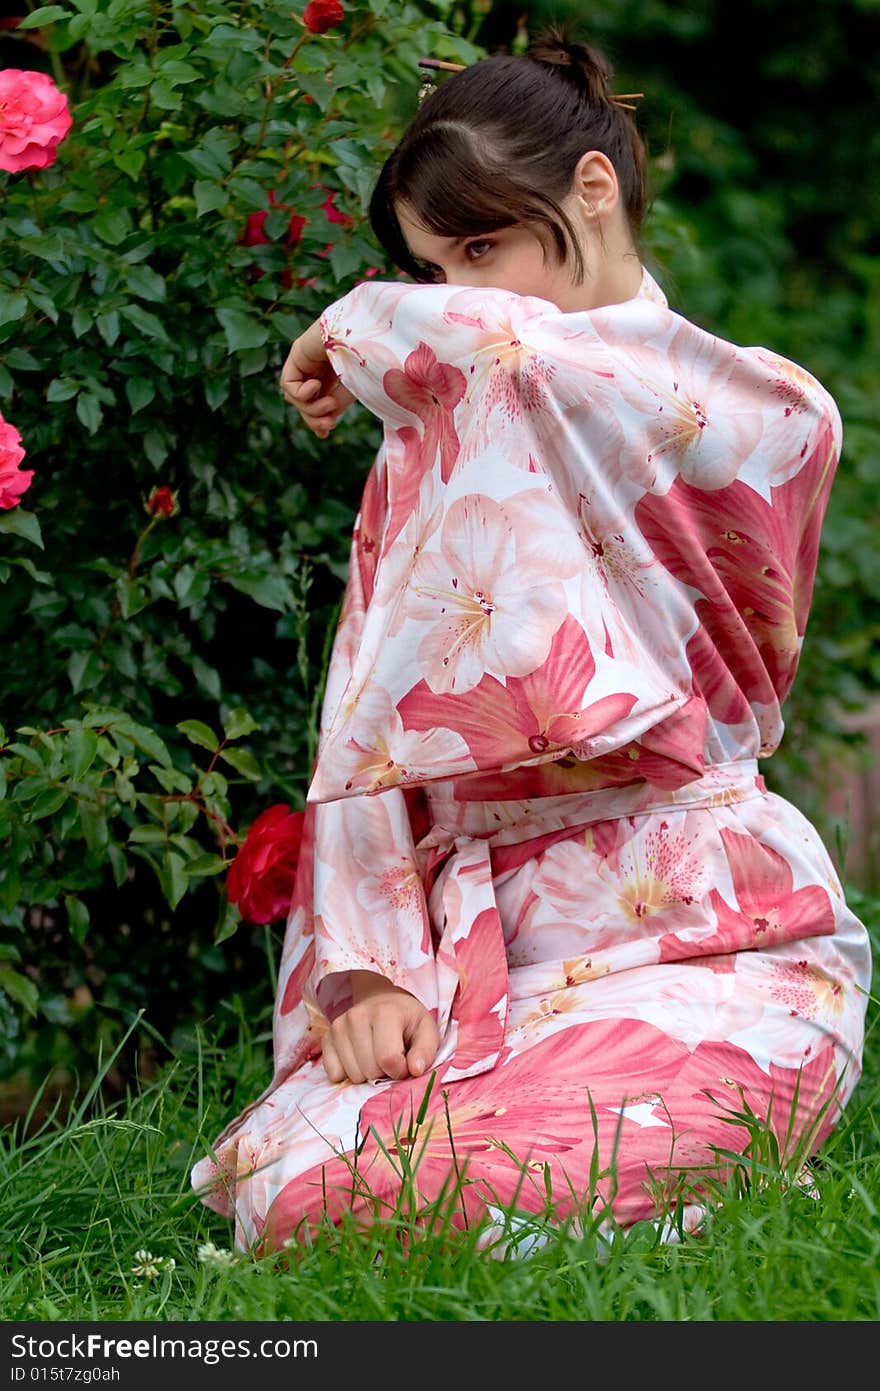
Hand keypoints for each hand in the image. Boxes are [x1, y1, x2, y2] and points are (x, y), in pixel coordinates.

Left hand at [279, 317, 355, 437]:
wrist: (367, 334)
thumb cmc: (367, 360)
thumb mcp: (352, 390)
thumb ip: (335, 407)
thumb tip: (321, 431)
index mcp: (333, 376)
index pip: (316, 403)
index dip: (316, 421)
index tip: (325, 433)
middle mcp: (318, 368)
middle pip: (304, 403)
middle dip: (314, 418)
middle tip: (330, 424)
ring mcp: (306, 361)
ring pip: (296, 398)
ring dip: (311, 408)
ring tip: (330, 404)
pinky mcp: (297, 354)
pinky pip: (288, 384)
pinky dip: (301, 393)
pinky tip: (316, 385)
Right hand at [321, 970, 439, 1083]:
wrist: (382, 1001)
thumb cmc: (407, 1020)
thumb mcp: (426, 1030)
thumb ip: (426, 1051)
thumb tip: (415, 1070)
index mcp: (385, 1012)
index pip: (388, 1059)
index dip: (400, 1070)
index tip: (405, 1062)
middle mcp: (357, 1016)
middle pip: (370, 1070)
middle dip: (383, 1072)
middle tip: (390, 1058)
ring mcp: (339, 1026)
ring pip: (352, 1075)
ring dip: (367, 1074)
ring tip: (376, 1056)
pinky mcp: (327, 1037)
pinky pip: (334, 1072)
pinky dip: (348, 1073)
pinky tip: (359, 1059)